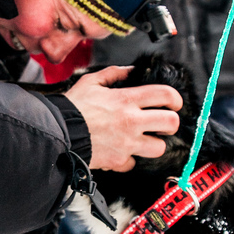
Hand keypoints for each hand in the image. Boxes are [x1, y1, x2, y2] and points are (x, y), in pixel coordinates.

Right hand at [65, 66, 181, 171]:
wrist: (58, 133)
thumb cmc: (73, 107)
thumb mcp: (91, 82)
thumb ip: (114, 74)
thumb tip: (130, 70)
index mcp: (127, 100)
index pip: (165, 95)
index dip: (175, 99)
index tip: (174, 103)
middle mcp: (131, 122)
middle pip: (171, 123)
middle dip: (172, 123)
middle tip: (164, 123)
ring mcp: (127, 143)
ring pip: (159, 147)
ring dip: (154, 144)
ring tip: (145, 140)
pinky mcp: (119, 160)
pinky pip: (133, 162)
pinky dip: (129, 159)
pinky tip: (122, 151)